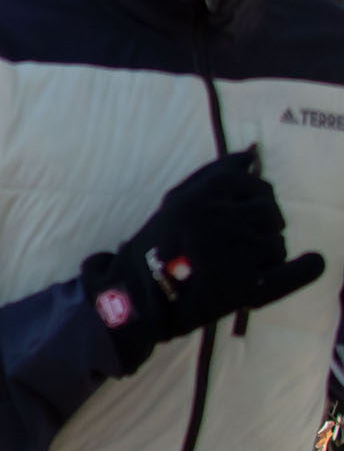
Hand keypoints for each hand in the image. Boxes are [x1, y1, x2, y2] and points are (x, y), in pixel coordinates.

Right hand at [84, 147, 328, 371]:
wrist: (139, 296)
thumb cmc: (158, 245)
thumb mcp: (178, 200)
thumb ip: (214, 173)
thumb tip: (252, 153)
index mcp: (202, 195)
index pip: (252, 183)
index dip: (251, 194)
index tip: (239, 208)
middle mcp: (221, 220)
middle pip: (271, 211)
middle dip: (261, 222)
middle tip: (236, 239)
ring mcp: (236, 254)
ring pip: (276, 242)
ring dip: (265, 250)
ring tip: (238, 261)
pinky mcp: (246, 287)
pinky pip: (291, 273)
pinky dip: (306, 268)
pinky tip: (312, 261)